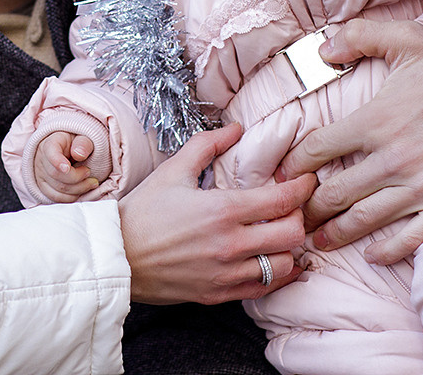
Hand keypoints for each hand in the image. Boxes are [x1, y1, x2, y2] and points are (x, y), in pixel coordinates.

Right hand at [34, 132, 103, 201]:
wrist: (68, 150)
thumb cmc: (76, 144)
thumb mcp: (82, 138)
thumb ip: (83, 143)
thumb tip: (79, 154)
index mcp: (50, 143)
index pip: (50, 153)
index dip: (57, 161)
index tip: (67, 168)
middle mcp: (41, 159)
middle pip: (56, 174)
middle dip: (77, 178)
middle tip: (90, 173)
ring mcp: (40, 174)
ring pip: (57, 189)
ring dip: (78, 189)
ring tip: (90, 183)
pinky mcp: (43, 187)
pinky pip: (56, 198)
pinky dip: (71, 197)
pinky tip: (81, 190)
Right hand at [119, 122, 316, 305]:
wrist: (116, 257)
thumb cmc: (142, 213)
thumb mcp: (172, 170)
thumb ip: (207, 145)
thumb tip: (235, 127)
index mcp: (221, 210)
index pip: (282, 200)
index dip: (302, 188)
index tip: (306, 180)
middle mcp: (230, 244)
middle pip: (292, 233)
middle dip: (299, 217)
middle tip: (293, 208)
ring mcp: (226, 273)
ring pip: (284, 265)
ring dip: (288, 248)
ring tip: (280, 235)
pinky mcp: (219, 294)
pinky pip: (263, 288)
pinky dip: (276, 275)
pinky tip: (274, 262)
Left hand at [276, 19, 422, 264]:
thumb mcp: (408, 38)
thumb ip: (359, 36)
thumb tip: (322, 50)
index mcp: (377, 120)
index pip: (317, 149)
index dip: (293, 164)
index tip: (283, 173)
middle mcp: (394, 158)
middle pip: (334, 193)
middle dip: (307, 208)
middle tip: (292, 215)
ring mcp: (422, 186)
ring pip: (364, 220)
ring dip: (335, 233)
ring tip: (318, 240)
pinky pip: (410, 238)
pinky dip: (387, 250)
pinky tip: (371, 254)